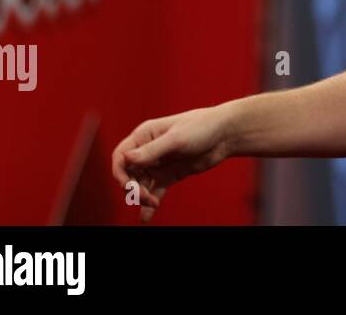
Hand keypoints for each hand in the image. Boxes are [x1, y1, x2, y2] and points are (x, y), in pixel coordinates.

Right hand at [110, 105, 231, 221]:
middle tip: (145, 196)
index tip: (127, 186)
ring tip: (153, 203)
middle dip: (133, 188)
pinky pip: (155, 191)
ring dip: (142, 197)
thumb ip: (152, 150)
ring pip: (141, 185)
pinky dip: (149, 204)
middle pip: (129, 174)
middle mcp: (148, 150)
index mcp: (144, 135)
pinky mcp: (170, 175)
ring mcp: (158, 163)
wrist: (226, 134)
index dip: (119, 172)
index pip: (120, 156)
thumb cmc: (202, 127)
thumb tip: (127, 159)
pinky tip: (145, 219)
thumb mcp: (176, 138)